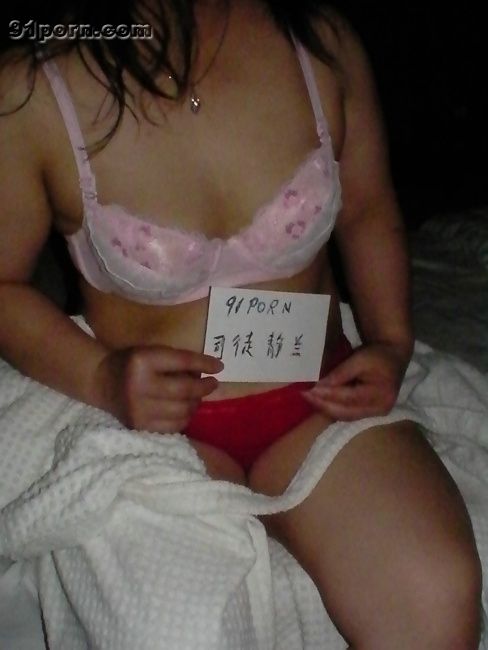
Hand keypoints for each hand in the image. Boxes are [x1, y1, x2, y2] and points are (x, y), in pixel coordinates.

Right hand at [93, 345, 222, 432]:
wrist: (102, 382)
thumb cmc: (132, 363)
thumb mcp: (151, 352)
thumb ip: (177, 360)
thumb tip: (210, 371)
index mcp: (142, 361)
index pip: (181, 361)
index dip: (204, 364)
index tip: (219, 366)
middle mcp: (139, 386)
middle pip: (184, 389)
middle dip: (204, 387)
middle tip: (212, 384)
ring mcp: (139, 410)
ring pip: (182, 410)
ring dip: (195, 403)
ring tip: (196, 396)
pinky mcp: (140, 426)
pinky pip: (174, 426)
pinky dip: (185, 417)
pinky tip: (185, 409)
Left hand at [302, 342, 410, 420]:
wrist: (394, 357)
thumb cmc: (378, 355)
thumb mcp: (360, 359)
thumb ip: (341, 373)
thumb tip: (320, 385)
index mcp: (380, 394)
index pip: (349, 397)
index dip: (328, 394)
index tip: (310, 389)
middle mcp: (380, 409)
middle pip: (346, 412)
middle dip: (323, 404)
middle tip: (304, 395)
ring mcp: (376, 413)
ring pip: (346, 416)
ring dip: (326, 408)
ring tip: (309, 398)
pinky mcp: (370, 413)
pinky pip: (349, 414)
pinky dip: (334, 408)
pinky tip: (320, 401)